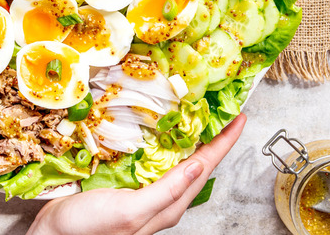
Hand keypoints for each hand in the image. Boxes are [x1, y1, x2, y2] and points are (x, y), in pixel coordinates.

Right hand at [27, 114, 246, 234]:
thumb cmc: (90, 230)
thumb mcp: (132, 210)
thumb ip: (167, 189)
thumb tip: (199, 163)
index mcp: (169, 205)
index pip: (206, 166)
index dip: (224, 141)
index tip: (239, 117)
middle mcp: (162, 198)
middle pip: (196, 161)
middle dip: (212, 135)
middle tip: (221, 107)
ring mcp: (144, 190)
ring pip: (176, 159)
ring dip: (189, 136)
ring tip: (197, 112)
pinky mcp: (126, 183)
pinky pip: (153, 158)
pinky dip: (161, 140)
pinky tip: (157, 129)